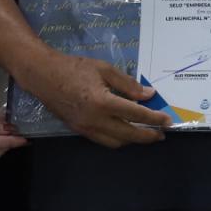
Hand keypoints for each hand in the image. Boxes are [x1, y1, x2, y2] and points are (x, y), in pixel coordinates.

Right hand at [18, 51, 170, 148]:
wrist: (43, 76)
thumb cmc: (74, 68)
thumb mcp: (104, 69)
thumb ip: (127, 83)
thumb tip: (148, 95)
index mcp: (103, 102)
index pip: (135, 114)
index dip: (154, 118)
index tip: (167, 120)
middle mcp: (95, 120)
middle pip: (128, 135)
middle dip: (147, 136)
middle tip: (161, 134)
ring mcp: (86, 128)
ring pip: (116, 142)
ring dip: (133, 140)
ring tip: (146, 134)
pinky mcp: (79, 131)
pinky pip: (104, 141)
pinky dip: (118, 139)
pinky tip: (125, 132)